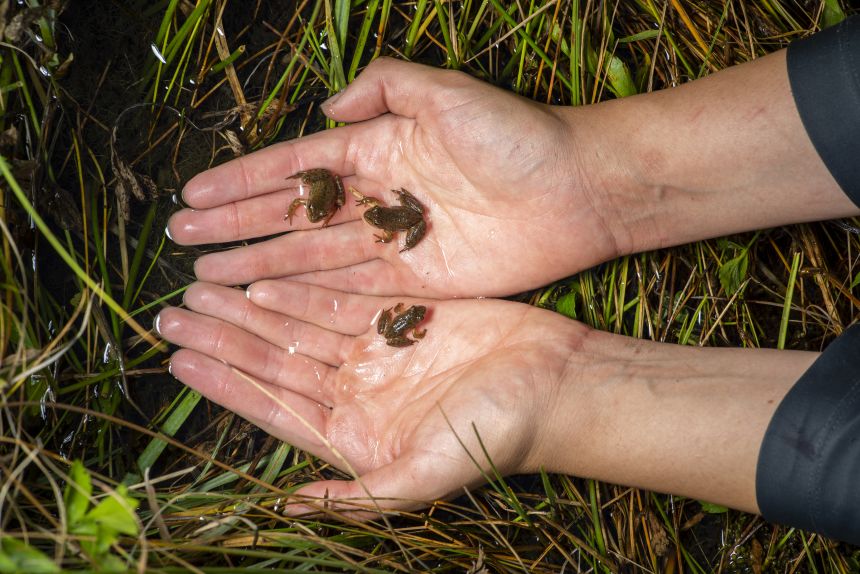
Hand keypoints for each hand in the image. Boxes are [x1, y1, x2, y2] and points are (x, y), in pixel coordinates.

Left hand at [155, 281, 587, 514]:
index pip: (274, 406)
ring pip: (298, 326)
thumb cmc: (494, 436)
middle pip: (276, 360)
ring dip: (250, 309)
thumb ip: (356, 497)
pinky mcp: (402, 313)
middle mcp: (358, 392)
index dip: (225, 384)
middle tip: (173, 313)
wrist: (555, 385)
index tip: (179, 361)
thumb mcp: (422, 476)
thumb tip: (289, 511)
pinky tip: (262, 278)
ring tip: (201, 289)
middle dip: (225, 337)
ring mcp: (377, 350)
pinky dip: (301, 290)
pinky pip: (339, 298)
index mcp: (354, 434)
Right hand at [167, 58, 629, 297]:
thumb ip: (383, 88)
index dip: (243, 181)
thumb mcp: (445, 92)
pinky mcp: (417, 282)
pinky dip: (309, 294)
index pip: (294, 167)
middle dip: (237, 226)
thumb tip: (325, 109)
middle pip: (292, 216)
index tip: (194, 195)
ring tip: (208, 275)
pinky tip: (267, 297)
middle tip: (182, 240)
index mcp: (378, 148)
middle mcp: (377, 197)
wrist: (576, 191)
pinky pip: (351, 288)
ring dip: (260, 264)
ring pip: (312, 257)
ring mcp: (394, 242)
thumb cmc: (516, 135)